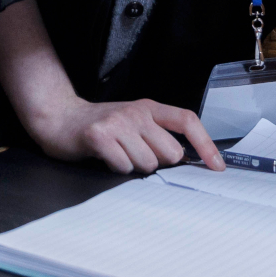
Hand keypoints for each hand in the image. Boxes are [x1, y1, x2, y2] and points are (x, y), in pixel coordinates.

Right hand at [28, 94, 224, 173]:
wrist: (58, 117)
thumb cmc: (100, 126)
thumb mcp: (132, 122)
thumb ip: (157, 135)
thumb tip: (186, 160)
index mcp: (148, 107)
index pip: (186, 121)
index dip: (206, 144)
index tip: (217, 166)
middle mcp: (136, 112)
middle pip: (170, 153)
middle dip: (157, 163)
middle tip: (135, 155)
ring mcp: (117, 123)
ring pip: (148, 164)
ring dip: (133, 167)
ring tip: (117, 154)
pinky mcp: (99, 136)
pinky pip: (123, 167)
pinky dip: (115, 168)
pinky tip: (104, 157)